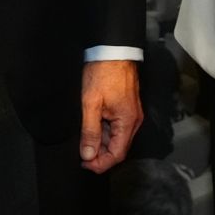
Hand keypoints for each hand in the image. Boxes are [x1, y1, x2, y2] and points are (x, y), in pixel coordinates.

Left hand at [79, 59, 142, 173]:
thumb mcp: (91, 104)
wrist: (113, 51)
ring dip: (100, 143)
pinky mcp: (126, 108)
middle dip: (100, 155)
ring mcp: (131, 114)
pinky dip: (103, 132)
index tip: (84, 164)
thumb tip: (88, 155)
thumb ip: (89, 131)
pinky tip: (90, 129)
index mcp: (127, 122)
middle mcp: (133, 121)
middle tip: (81, 154)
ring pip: (116, 138)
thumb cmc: (103, 74)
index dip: (101, 164)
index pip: (117, 154)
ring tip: (83, 140)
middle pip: (118, 148)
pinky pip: (116, 127)